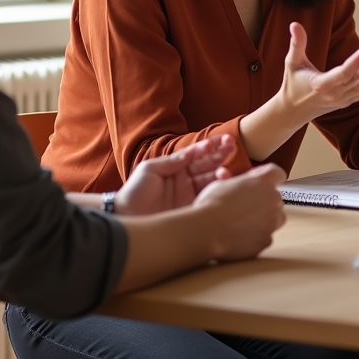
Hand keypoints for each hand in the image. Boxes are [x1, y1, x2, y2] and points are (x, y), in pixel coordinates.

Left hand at [115, 135, 235, 215]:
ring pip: (211, 180)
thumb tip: (190, 152)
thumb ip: (171, 161)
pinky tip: (223, 184)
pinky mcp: (193, 210)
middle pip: (208, 164)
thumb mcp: (149, 170)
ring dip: (221, 173)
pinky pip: (209, 198)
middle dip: (221, 154)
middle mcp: (186, 179)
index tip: (218, 141)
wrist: (126, 217)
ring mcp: (191, 194)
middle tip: (232, 145)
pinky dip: (218, 191)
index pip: (196, 153)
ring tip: (225, 171)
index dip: (208, 146)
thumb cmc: (134, 191)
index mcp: (176, 167)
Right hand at [191, 164, 287, 261]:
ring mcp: (272, 222)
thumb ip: (239, 183)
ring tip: (243, 224)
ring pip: (275, 219)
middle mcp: (273, 200)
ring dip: (265, 220)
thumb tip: (238, 186)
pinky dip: (256, 237)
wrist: (206, 231)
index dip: (269, 178)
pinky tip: (240, 237)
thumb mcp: (223, 184)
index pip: (277, 173)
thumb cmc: (211, 204)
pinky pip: (265, 237)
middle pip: (276, 199)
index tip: (259, 182)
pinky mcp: (266, 240)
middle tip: (245, 207)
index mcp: (263, 182)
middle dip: (264, 202)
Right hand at [277, 21, 358, 124]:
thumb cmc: (292, 83)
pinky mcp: (345, 102)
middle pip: (357, 81)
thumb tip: (294, 24)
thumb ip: (297, 43)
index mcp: (321, 84)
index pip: (343, 73)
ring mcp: (341, 100)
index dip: (357, 62)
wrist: (293, 110)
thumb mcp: (292, 62)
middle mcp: (333, 94)